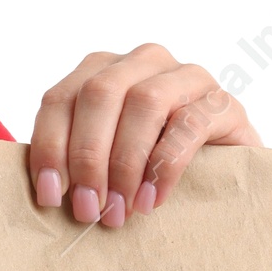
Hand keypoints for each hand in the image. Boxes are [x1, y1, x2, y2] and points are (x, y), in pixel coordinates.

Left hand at [30, 44, 260, 226]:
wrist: (225, 170)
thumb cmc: (152, 165)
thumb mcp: (108, 156)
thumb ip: (76, 159)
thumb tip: (46, 191)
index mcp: (101, 69)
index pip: (60, 99)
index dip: (49, 147)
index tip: (49, 196)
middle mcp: (141, 61)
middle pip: (99, 94)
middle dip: (88, 157)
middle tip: (88, 208)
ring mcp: (186, 75)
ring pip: (144, 102)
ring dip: (125, 162)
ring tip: (120, 208)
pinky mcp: (222, 101)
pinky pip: (189, 124)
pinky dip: (165, 165)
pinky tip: (151, 199)